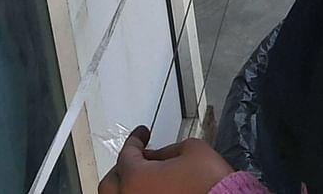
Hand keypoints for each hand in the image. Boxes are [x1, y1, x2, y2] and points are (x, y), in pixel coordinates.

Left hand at [97, 129, 232, 193]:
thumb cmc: (211, 183)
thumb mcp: (192, 150)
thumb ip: (167, 150)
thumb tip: (156, 156)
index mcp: (135, 178)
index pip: (127, 153)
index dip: (136, 139)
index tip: (142, 133)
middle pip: (111, 182)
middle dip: (123, 167)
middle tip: (138, 157)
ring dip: (128, 186)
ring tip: (144, 176)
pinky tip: (154, 191)